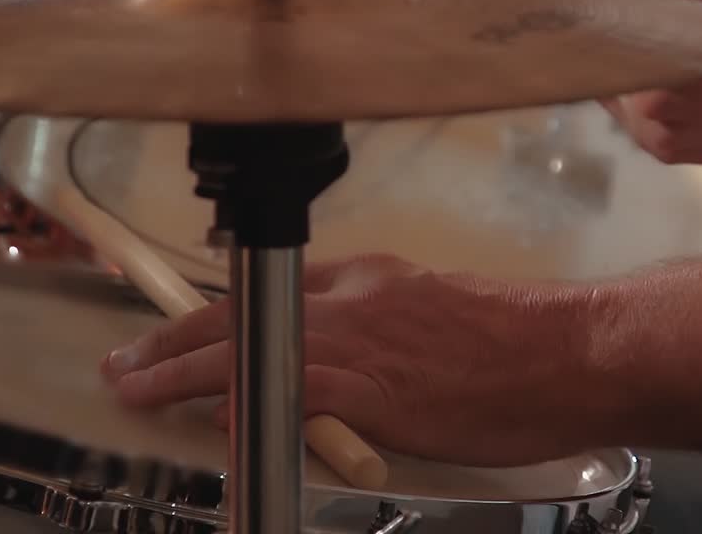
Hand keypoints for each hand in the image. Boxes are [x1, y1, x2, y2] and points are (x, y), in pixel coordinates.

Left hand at [101, 255, 612, 466]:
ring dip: (180, 368)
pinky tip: (208, 420)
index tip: (182, 330)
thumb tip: (352, 376)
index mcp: (375, 280)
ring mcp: (358, 338)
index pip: (275, 294)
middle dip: (176, 336)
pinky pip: (283, 393)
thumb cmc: (523, 347)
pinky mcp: (368, 383)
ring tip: (136, 386)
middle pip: (243, 310)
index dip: (219, 314)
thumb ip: (388, 342)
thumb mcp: (444, 326)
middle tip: (129, 358)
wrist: (571, 352)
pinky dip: (238, 406)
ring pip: (247, 345)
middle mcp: (355, 297)